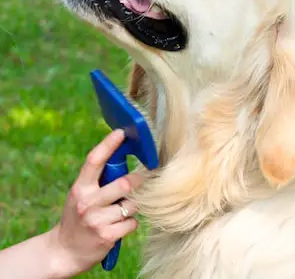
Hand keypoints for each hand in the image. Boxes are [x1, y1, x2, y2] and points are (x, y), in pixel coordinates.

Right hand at [48, 129, 142, 276]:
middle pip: (125, 183)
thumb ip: (99, 181)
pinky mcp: (107, 236)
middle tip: (139, 183)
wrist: (64, 252)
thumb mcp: (82, 196)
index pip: (94, 161)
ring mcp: (97, 220)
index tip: (121, 132)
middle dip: (137, 183)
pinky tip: (119, 227)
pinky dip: (130, 224)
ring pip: (133, 204)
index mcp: (80, 188)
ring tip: (121, 212)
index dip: (108, 144)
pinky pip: (133, 223)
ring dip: (133, 207)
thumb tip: (125, 160)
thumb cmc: (79, 218)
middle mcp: (88, 202)